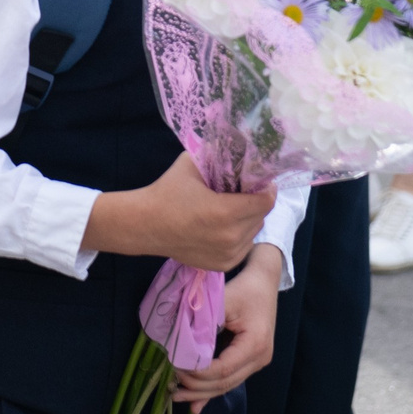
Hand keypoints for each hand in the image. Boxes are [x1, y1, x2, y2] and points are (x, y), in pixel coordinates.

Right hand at [82, 152, 275, 273]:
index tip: (260, 180)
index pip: (266, 201)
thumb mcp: (191, 165)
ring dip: (249, 219)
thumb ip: (216, 155)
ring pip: (254, 232)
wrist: (145, 225)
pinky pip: (243, 246)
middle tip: (243, 192)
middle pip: (261, 216)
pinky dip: (239, 235)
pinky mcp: (223, 265)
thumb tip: (237, 148)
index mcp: (226, 212)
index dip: (267, 187)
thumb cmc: (167, 192)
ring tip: (232, 209)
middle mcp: (231, 237)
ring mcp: (228, 254)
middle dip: (256, 202)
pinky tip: (223, 226)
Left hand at [173, 243, 283, 406]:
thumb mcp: (224, 299)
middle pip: (225, 383)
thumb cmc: (245, 287)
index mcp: (255, 345)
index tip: (175, 366)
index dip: (198, 373)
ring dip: (201, 393)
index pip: (223, 369)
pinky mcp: (250, 360)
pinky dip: (210, 391)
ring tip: (176, 396)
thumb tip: (179, 341)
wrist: (264, 280)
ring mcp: (257, 362)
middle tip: (170, 386)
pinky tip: (195, 405)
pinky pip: (229, 380)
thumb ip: (205, 321)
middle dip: (196, 388)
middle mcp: (260, 358)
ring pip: (227, 385)